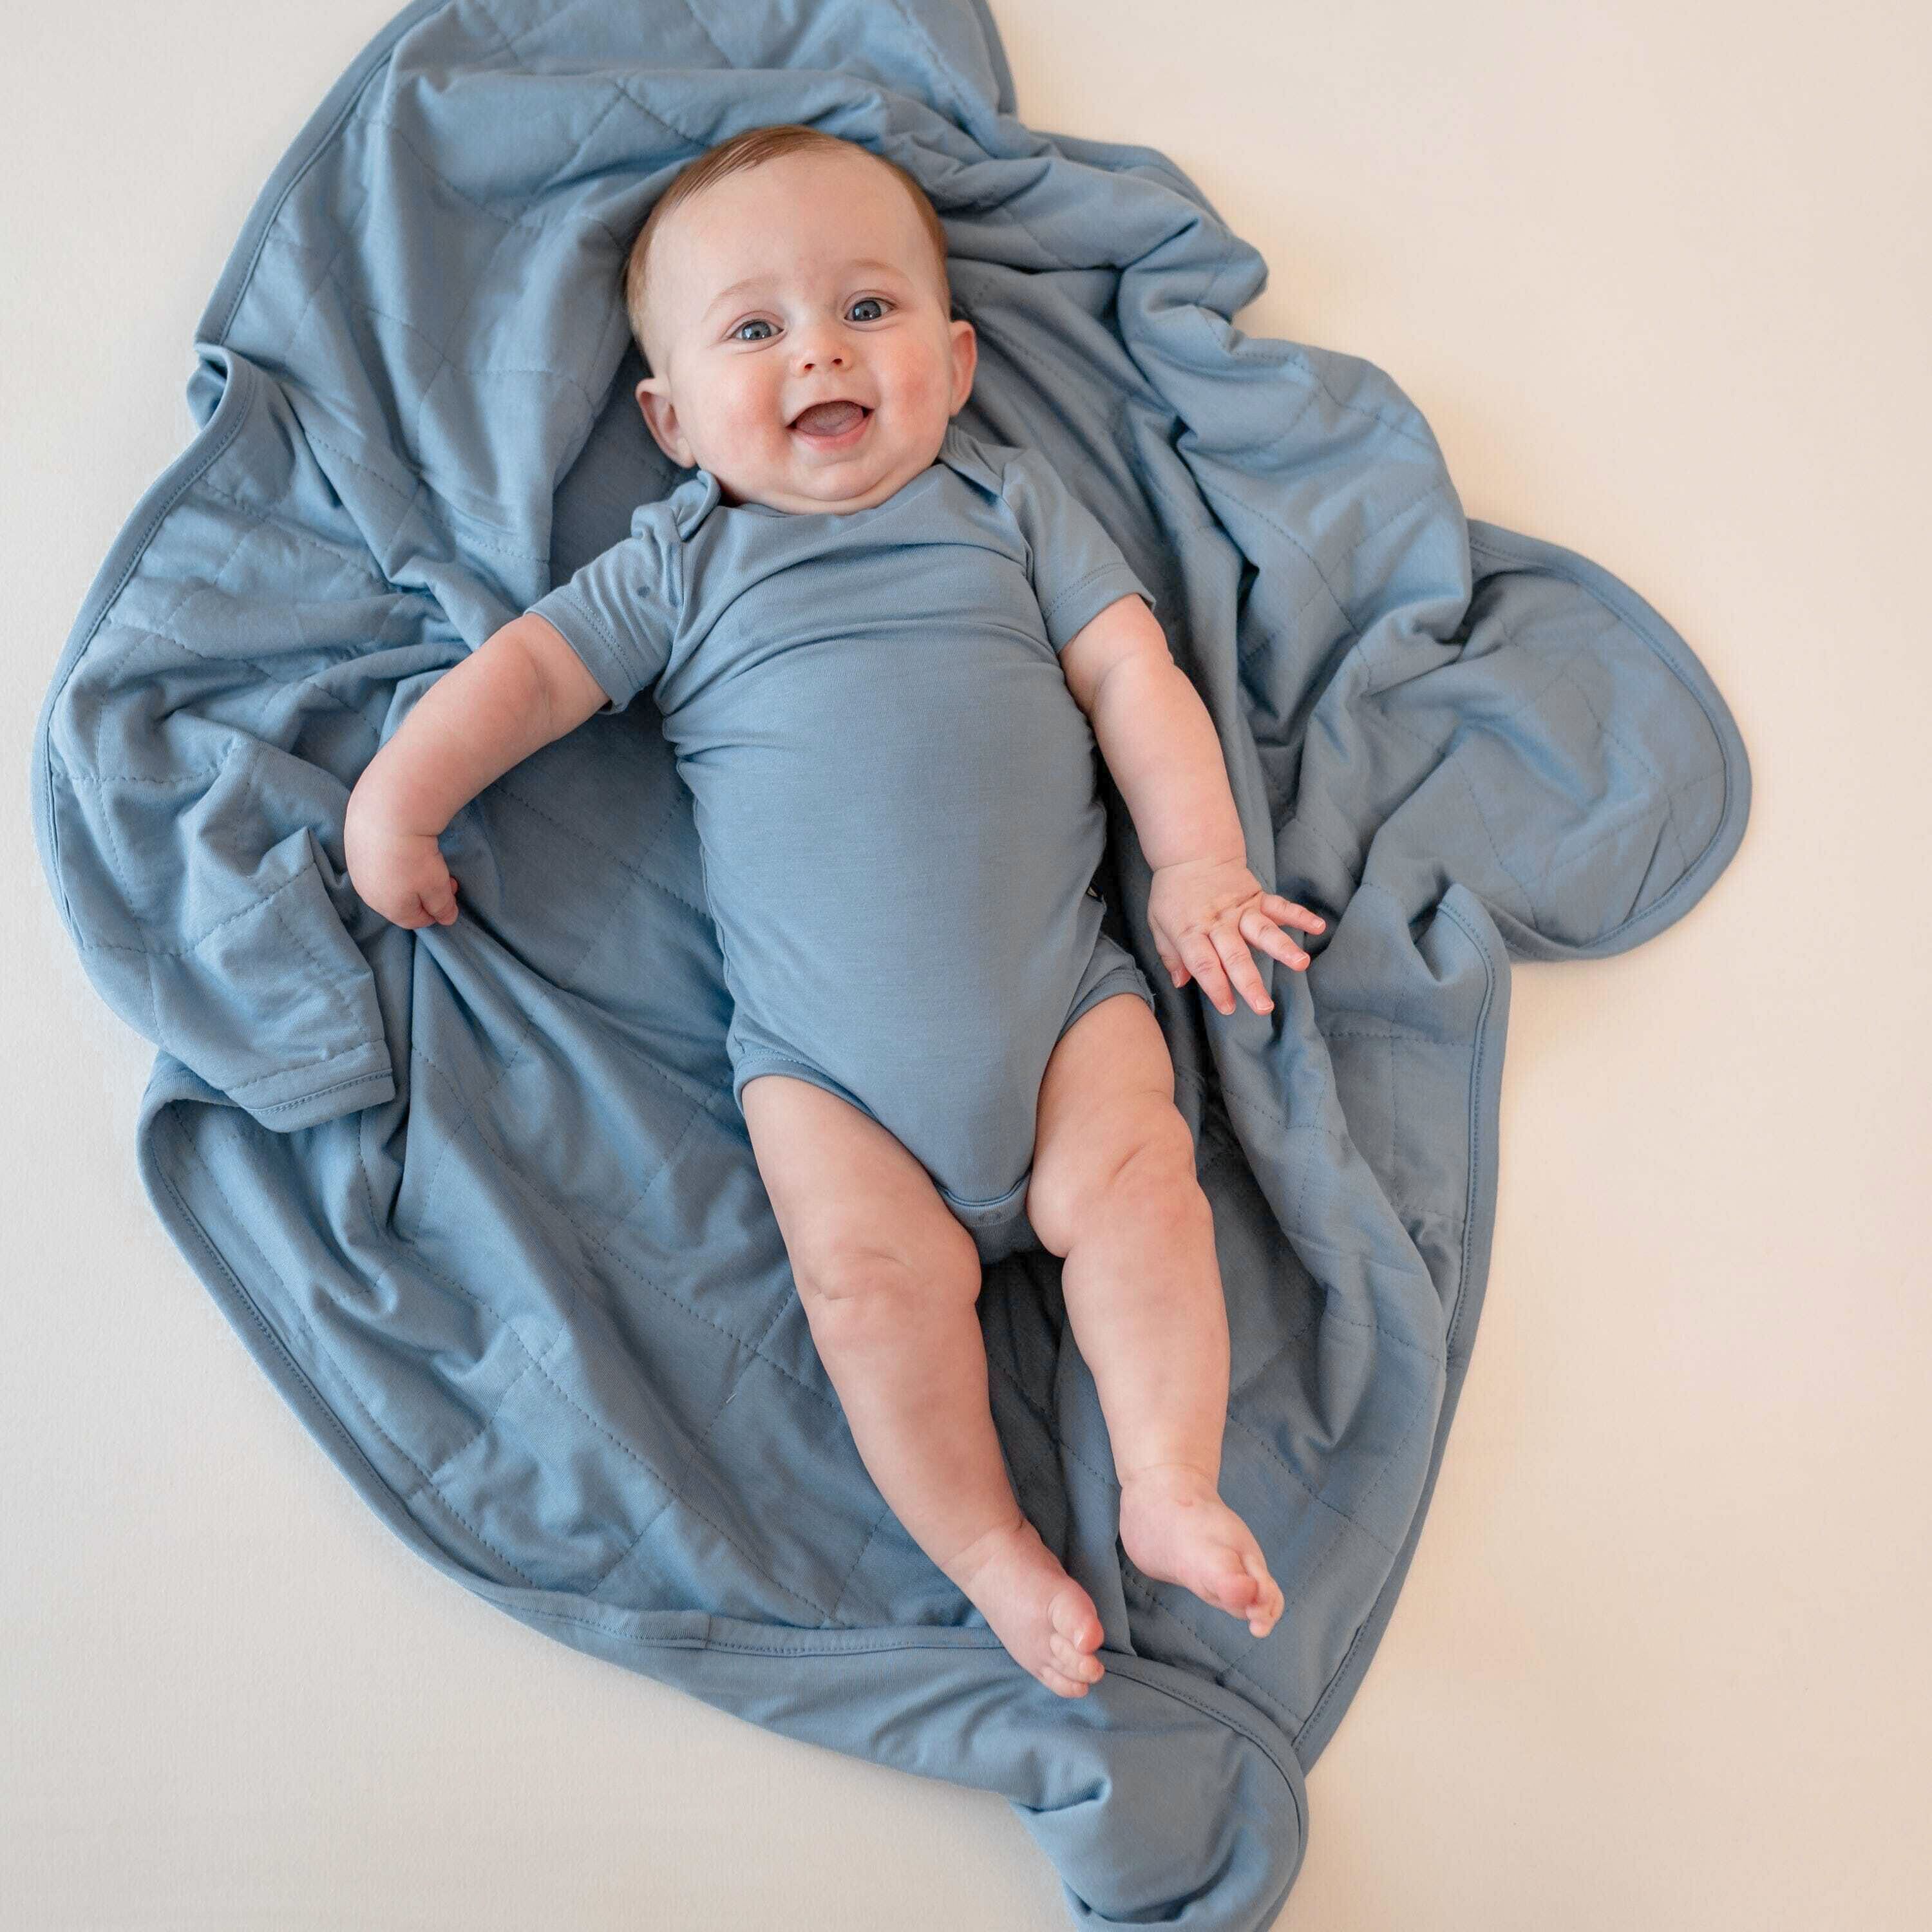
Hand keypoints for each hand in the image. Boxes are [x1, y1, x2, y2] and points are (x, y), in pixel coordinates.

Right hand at [344, 807, 459, 929]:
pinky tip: (401, 847)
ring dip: (407, 878)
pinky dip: (391, 861)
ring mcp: (357, 871)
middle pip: (399, 902)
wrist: (385, 812)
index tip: (450, 892)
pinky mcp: (353, 848)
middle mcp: (368, 894)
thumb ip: (442, 906)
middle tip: (443, 877)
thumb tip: (446, 919)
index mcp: (389, 908)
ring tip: (424, 861)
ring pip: (386, 883)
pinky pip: (376, 863)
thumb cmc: (415, 857)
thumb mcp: (436, 886)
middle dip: (423, 894)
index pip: (415, 920)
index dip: (436, 911)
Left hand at [1146, 857, 1325, 1016]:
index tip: (1228, 1007)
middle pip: (1236, 955)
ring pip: (1263, 930)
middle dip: (1250, 982)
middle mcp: (1219, 922)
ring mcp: (1241, 909)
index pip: (1204, 963)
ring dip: (1283, 948)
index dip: (1216, 987)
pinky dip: (1300, 915)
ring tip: (1301, 964)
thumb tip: (1181, 982)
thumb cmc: (1173, 893)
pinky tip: (1318, 926)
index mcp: (1191, 930)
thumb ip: (1170, 954)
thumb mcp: (1158, 922)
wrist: (1192, 851)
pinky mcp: (1257, 897)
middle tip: (1264, 1006)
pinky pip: (1281, 907)